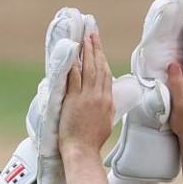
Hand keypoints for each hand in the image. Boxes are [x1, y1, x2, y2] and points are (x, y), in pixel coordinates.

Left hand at [59, 33, 114, 160]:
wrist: (83, 151)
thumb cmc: (92, 141)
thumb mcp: (106, 122)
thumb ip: (107, 107)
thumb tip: (106, 98)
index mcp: (108, 101)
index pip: (106, 74)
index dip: (103, 58)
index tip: (99, 46)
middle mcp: (99, 96)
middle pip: (99, 67)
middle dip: (96, 48)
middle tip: (92, 32)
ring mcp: (87, 97)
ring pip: (89, 68)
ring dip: (87, 51)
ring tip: (85, 37)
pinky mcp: (74, 100)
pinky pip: (75, 77)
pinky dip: (75, 63)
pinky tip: (74, 52)